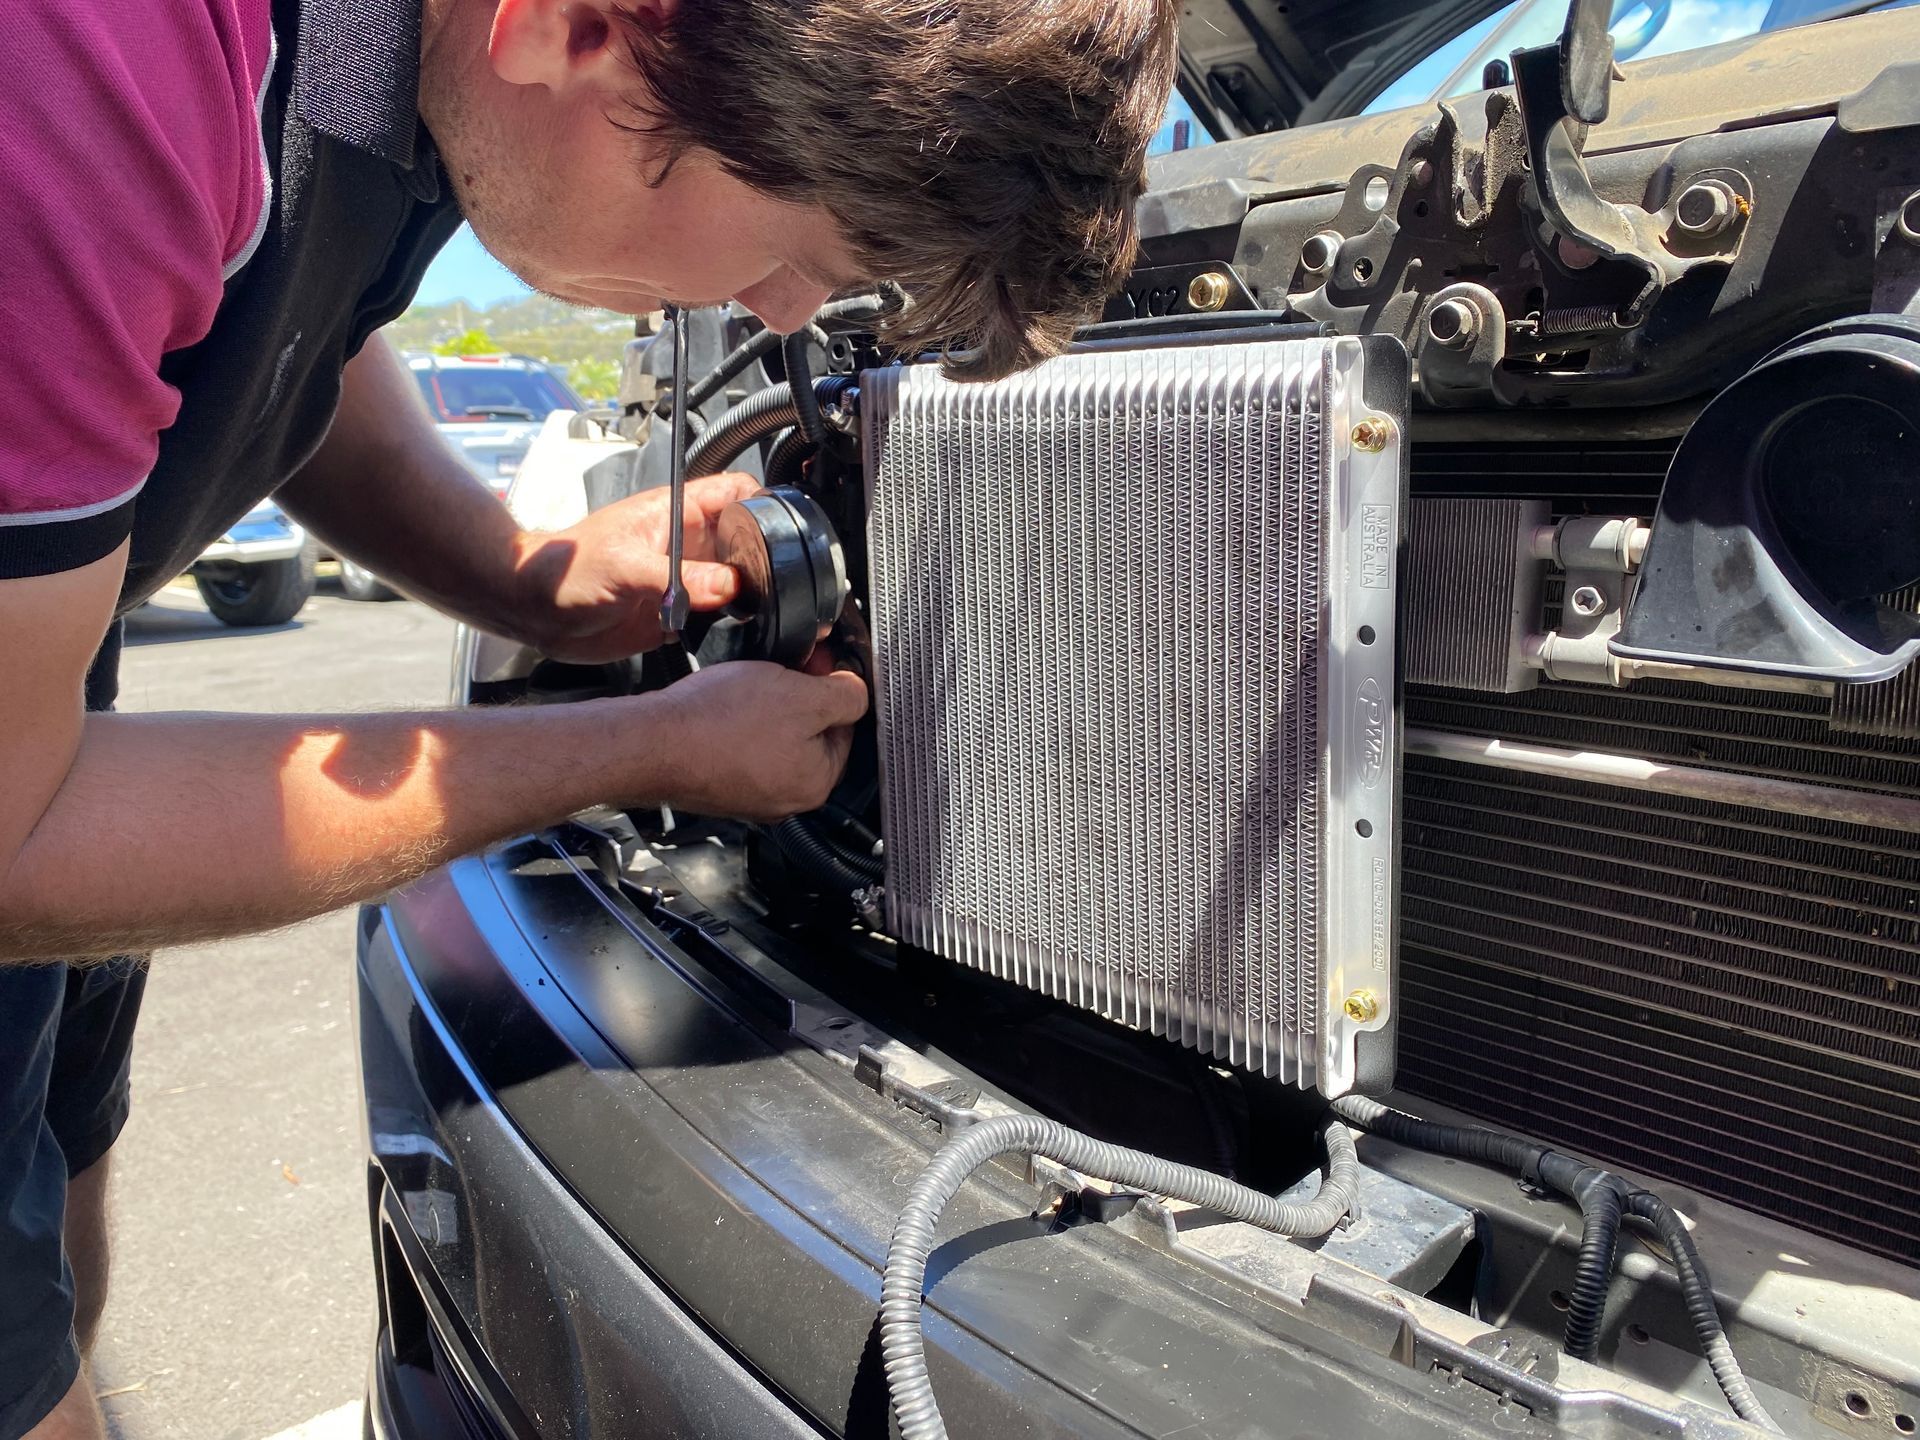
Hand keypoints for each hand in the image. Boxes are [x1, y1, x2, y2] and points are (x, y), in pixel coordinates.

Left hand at [512, 473, 761, 661]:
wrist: (535, 609)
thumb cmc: (566, 569)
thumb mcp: (625, 565)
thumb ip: (678, 576)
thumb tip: (730, 586)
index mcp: (678, 513)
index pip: (737, 491)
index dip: (763, 504)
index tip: (781, 532)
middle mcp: (689, 544)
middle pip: (748, 540)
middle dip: (767, 560)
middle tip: (779, 586)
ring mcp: (686, 579)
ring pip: (738, 582)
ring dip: (753, 599)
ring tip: (764, 615)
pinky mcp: (679, 614)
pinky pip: (719, 618)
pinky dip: (733, 628)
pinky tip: (737, 636)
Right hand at [639, 662, 868, 820]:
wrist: (652, 742)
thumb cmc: (721, 724)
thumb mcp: (802, 697)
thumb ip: (845, 696)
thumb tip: (858, 691)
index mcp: (816, 783)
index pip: (845, 727)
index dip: (832, 687)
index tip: (817, 662)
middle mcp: (786, 798)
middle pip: (809, 733)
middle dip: (798, 697)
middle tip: (780, 669)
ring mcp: (749, 794)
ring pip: (774, 738)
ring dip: (767, 707)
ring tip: (748, 686)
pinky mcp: (718, 783)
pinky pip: (741, 746)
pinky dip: (736, 722)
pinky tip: (724, 706)